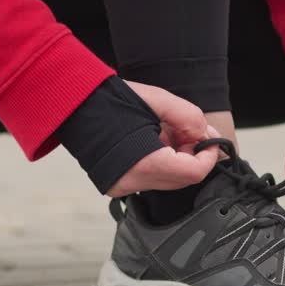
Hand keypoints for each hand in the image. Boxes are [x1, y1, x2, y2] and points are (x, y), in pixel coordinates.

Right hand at [107, 81, 220, 195]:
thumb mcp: (158, 100)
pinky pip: (152, 179)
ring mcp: (124, 187)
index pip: (194, 173)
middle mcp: (133, 182)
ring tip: (166, 131)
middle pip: (183, 179)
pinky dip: (162, 162)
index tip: (211, 140)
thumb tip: (208, 137)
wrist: (73, 104)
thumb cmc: (110, 98)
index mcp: (144, 164)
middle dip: (193, 155)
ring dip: (178, 158)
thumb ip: (190, 118)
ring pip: (169, 180)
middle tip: (187, 129)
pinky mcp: (118, 185)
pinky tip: (153, 141)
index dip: (209, 156)